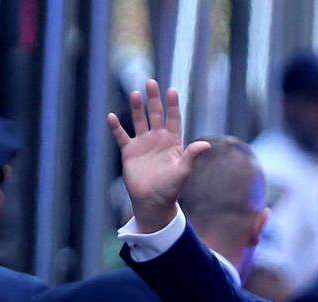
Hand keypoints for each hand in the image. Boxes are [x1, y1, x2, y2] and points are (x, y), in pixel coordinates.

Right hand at [107, 80, 210, 232]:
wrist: (152, 202)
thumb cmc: (170, 189)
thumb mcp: (182, 171)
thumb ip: (191, 156)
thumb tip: (206, 145)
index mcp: (173, 142)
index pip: (173, 119)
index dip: (172, 105)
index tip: (171, 91)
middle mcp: (158, 139)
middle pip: (155, 115)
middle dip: (153, 99)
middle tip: (151, 82)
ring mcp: (143, 144)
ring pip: (139, 121)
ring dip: (136, 108)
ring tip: (135, 94)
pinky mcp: (129, 152)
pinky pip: (121, 136)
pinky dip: (116, 127)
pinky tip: (111, 117)